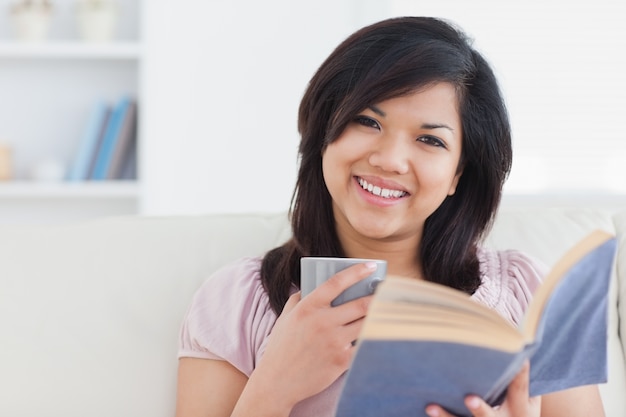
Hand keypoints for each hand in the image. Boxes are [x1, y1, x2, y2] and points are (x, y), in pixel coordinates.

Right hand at [246, 262, 376, 410]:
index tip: (370, 266)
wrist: (277, 382)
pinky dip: (372, 337)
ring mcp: (334, 342)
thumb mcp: (285, 317)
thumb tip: (313, 286)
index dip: (356, 272)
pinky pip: (364, 345)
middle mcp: (322, 322)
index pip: (336, 283)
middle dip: (377, 297)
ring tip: (386, 311)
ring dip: (377, 317)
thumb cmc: (281, 348)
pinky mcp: (342, 361)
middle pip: (360, 304)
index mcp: (308, 307)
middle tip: (385, 292)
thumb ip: (299, 299)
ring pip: (366, 323)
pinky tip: (378, 332)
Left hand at [425, 360, 540, 416]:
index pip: (519, 389)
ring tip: (431, 406)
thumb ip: (521, 379)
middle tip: (468, 398)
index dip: (520, 373)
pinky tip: (427, 407)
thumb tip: (517, 344)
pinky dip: (440, 416)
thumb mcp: (527, 400)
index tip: (518, 358)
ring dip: (446, 416)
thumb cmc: (518, 408)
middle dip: (479, 409)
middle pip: (489, 416)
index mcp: (521, 410)